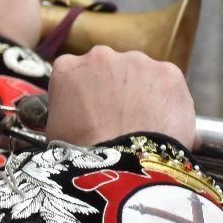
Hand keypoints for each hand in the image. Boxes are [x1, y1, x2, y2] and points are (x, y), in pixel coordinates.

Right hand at [44, 47, 195, 148]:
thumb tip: (74, 115)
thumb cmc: (82, 154)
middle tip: (118, 118)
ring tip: (143, 124)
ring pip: (141, 74)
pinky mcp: (168, 72)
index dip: (85, 94)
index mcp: (68, 68)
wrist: (121, 166)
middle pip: (110, 69)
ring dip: (142, 92)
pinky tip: (162, 124)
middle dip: (115, 88)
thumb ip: (64, 109)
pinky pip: (168, 85)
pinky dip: (167, 100)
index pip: (75, 74)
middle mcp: (102, 56)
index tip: (92, 110)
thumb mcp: (54, 129)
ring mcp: (137, 61)